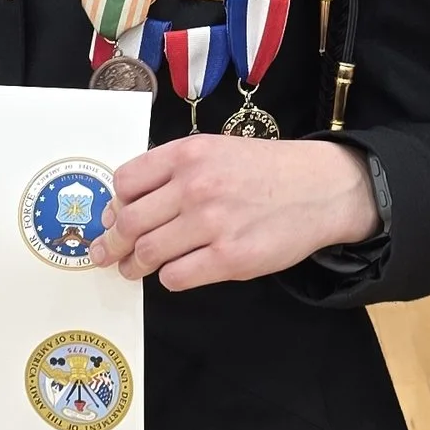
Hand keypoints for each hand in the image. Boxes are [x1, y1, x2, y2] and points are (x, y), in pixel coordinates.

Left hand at [99, 135, 379, 290]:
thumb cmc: (265, 171)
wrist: (321, 188)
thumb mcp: (215, 151)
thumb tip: (123, 208)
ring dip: (134, 266)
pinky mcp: (230, 258)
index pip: (125, 182)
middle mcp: (195, 186)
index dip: (113, 205)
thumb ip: (172, 172)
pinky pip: (176, 277)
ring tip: (134, 269)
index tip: (112, 218)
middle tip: (108, 254)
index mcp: (188, 154)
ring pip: (147, 253)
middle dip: (111, 244)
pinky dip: (169, 277)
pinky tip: (177, 271)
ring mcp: (212, 224)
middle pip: (128, 223)